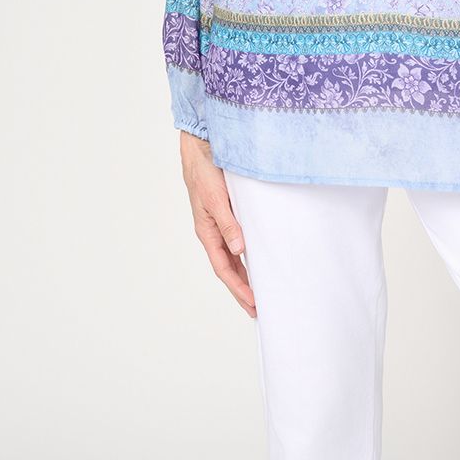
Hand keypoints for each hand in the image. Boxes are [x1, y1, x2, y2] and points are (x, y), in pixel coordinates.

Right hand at [179, 131, 255, 316]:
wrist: (201, 148)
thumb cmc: (204, 172)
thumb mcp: (216, 199)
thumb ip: (228, 224)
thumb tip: (240, 250)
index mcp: (208, 232)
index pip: (225, 269)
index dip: (239, 288)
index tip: (253, 304)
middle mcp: (214, 232)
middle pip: (229, 269)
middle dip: (242, 290)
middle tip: (258, 310)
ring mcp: (221, 225)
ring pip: (234, 258)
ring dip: (245, 276)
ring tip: (259, 294)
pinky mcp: (229, 215)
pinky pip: (239, 242)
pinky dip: (247, 256)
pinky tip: (257, 262)